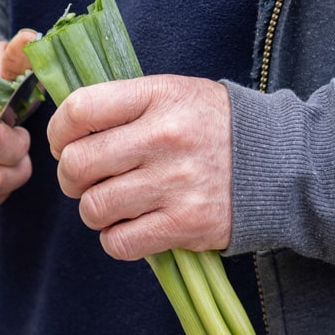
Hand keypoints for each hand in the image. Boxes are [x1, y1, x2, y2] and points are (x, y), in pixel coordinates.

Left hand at [48, 74, 231, 260]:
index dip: (59, 129)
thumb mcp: (173, 92)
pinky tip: (131, 223)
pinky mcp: (183, 224)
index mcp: (157, 96)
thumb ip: (125, 103)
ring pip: (93, 207)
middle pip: (78, 164)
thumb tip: (69, 126)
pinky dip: (115, 238)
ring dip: (94, 208)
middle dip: (71, 175)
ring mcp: (173, 183)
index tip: (65, 141)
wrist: (275, 161)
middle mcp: (162, 137)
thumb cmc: (211, 123)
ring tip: (113, 200)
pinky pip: (119, 242)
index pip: (81, 109)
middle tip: (86, 176)